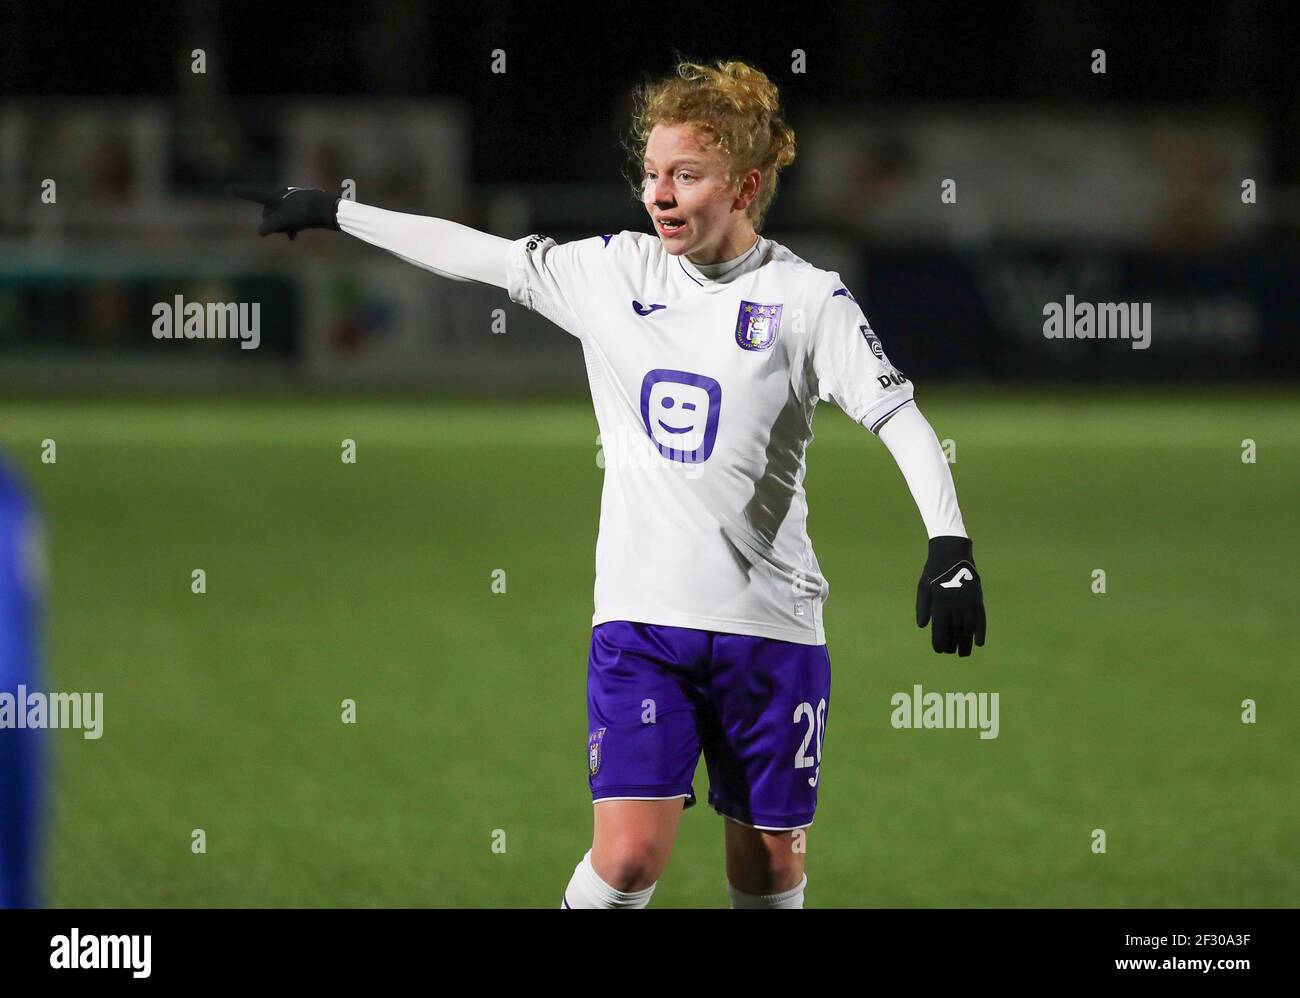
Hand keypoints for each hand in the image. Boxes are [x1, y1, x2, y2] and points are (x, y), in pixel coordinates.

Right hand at [227, 185, 339, 239]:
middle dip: (271, 222)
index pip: (253, 194)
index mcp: (275, 195)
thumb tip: (260, 232)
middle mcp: (281, 196)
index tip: (228, 188)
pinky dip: (290, 227)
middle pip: (267, 212)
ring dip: (282, 226)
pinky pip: (289, 219)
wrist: (328, 210)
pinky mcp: (300, 208)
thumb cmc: (304, 213)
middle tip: (283, 227)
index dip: (241, 193)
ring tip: (291, 232)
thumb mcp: (283, 220)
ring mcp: (291, 202)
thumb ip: (269, 226)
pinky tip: (294, 236)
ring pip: (279, 217)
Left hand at [916, 535, 985, 655]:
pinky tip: (979, 643)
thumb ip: (922, 607)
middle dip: (952, 645)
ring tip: (963, 653)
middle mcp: (955, 605)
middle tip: (951, 653)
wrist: (952, 553)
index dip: (939, 642)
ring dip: (966, 643)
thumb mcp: (923, 587)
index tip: (939, 650)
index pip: (940, 630)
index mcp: (939, 603)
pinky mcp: (978, 598)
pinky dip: (980, 632)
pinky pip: (980, 619)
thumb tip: (922, 626)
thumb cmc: (934, 571)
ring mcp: (968, 602)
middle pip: (955, 632)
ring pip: (968, 629)